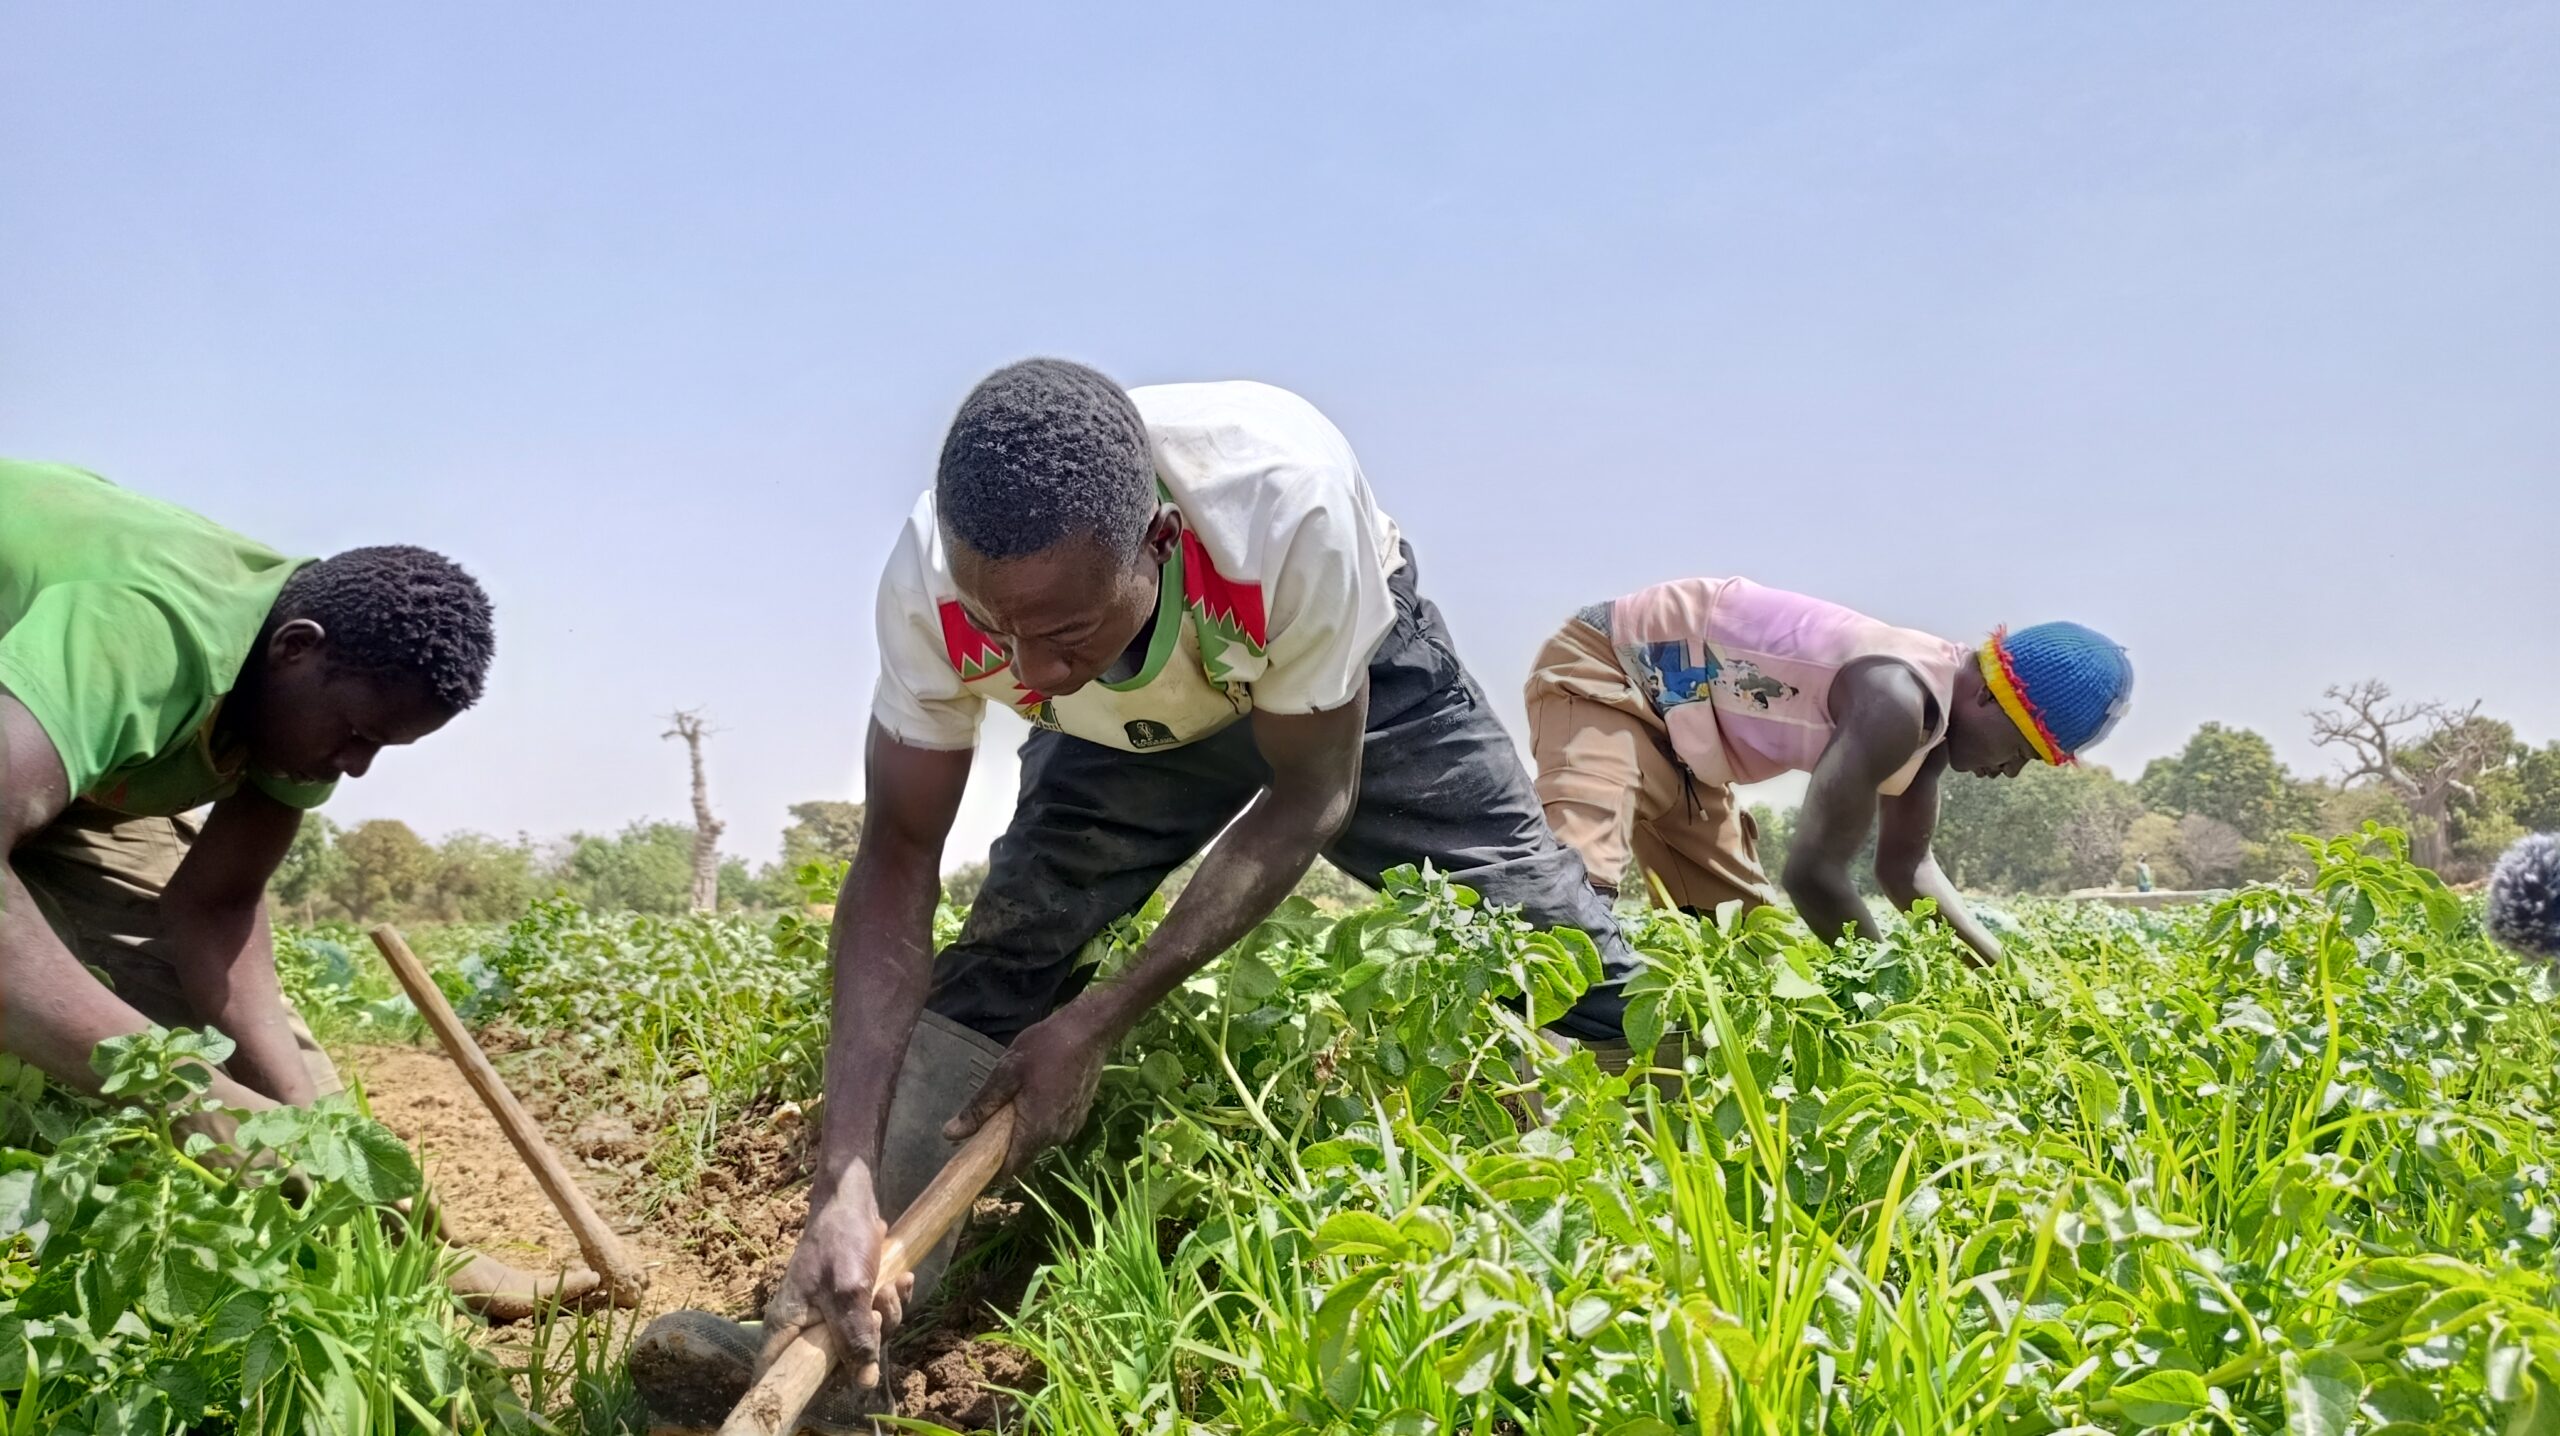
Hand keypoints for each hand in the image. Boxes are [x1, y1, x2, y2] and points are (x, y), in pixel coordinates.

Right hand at [760, 1168, 911, 1384]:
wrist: (852, 1199)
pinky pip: (874, 1318)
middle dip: (866, 1341)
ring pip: (862, 1339)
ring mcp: (828, 1313)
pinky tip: (900, 1279)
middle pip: (834, 1362)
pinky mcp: (850, 1301)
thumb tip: (865, 1382)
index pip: (779, 1373)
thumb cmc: (840, 1240)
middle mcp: (803, 1325)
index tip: (840, 1377)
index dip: (802, 1386)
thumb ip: (855, 1337)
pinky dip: (890, 1301)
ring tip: (889, 1286)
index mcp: (787, 1326)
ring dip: (886, 1316)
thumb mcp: (849, 1291)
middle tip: (875, 1310)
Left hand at [943, 1003, 1112, 1179]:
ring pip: (1037, 1140)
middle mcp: (1056, 1136)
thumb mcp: (1006, 1072)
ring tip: (1014, 1097)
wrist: (1090, 1030)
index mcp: (1036, 1130)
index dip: (990, 1171)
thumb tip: (950, 1134)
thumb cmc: (1046, 1047)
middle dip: (1003, 1144)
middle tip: (988, 1116)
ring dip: (1022, 1129)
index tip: (973, 1159)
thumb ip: (980, 1107)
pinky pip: (1051, 1128)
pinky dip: (1038, 1119)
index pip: (1010, 1170)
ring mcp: (1071, 1127)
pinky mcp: (1078, 1116)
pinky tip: (1034, 1093)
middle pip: (1022, 1154)